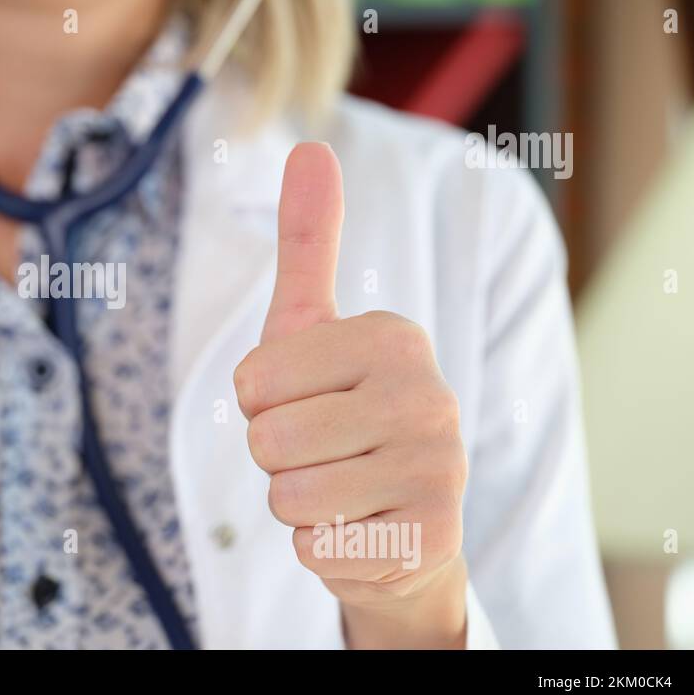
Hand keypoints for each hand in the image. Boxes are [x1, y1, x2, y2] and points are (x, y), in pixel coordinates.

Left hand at [233, 143, 468, 648]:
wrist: (400, 528)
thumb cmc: (339, 416)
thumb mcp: (311, 330)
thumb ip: (307, 242)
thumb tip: (312, 144)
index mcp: (392, 337)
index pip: (254, 381)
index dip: (259, 405)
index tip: (303, 403)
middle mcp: (427, 396)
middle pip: (269, 442)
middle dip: (275, 459)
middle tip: (320, 453)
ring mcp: (439, 471)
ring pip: (289, 498)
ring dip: (298, 505)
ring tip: (340, 489)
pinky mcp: (432, 540)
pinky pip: (316, 550)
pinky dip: (323, 550)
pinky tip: (362, 530)